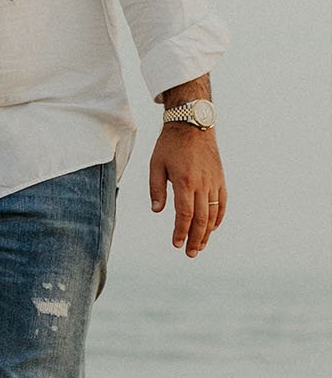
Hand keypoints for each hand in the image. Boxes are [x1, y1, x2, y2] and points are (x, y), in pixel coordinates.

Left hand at [149, 126, 226, 256]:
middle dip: (196, 239)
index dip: (181, 232)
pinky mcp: (220, 178)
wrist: (193, 124)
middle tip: (190, 253)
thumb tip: (158, 211)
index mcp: (184, 181)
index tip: (176, 244)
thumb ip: (156, 188)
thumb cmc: (170, 144)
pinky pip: (222, 203)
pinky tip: (213, 227)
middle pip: (201, 219)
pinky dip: (218, 217)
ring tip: (200, 245)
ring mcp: (214, 182)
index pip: (184, 214)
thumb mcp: (156, 164)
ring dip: (207, 232)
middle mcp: (202, 184)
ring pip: (213, 214)